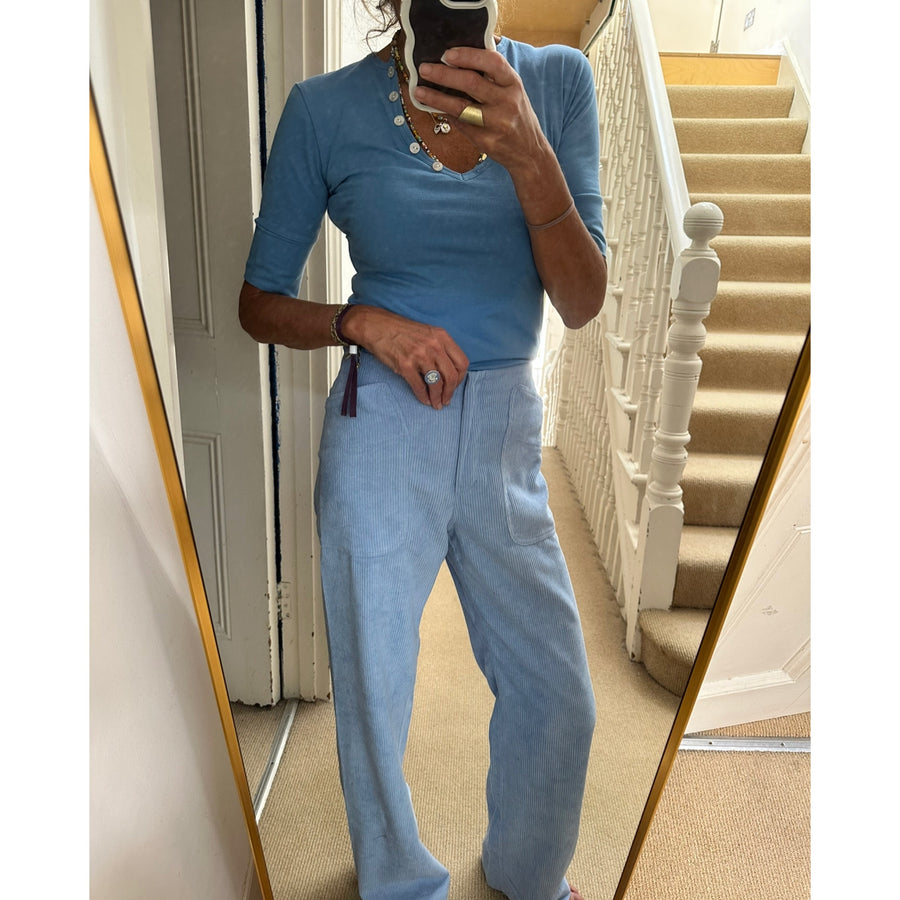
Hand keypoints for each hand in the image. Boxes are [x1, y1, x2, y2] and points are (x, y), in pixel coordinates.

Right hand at [340, 306, 468, 409]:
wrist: (377, 326)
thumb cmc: (402, 331)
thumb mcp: (428, 333)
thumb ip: (440, 348)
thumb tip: (449, 371)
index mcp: (442, 337)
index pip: (462, 362)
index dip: (460, 378)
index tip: (454, 385)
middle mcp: (434, 345)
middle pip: (451, 376)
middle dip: (450, 392)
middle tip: (446, 400)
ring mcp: (419, 355)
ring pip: (436, 383)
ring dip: (437, 398)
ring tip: (436, 404)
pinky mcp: (405, 364)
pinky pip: (419, 386)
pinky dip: (423, 397)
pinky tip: (424, 400)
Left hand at [414, 47, 551, 177]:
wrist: (529, 153)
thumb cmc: (517, 117)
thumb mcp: (513, 92)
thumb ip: (493, 77)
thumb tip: (457, 62)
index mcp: (513, 84)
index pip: (491, 62)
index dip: (468, 55)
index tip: (448, 54)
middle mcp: (507, 102)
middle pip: (471, 83)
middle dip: (444, 74)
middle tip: (425, 69)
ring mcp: (496, 124)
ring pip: (460, 107)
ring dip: (436, 97)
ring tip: (419, 91)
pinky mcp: (486, 142)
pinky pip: (461, 125)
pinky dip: (446, 115)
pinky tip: (435, 109)